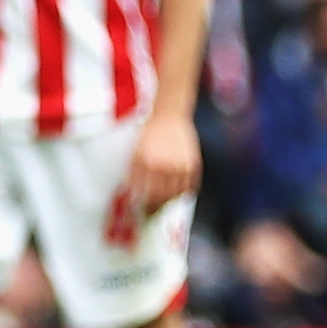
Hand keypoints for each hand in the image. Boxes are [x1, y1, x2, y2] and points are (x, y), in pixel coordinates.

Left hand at [121, 107, 202, 223]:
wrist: (169, 116)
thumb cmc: (150, 133)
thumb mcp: (136, 152)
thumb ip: (135, 173)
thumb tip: (134, 194)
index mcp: (145, 162)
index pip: (144, 193)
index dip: (142, 205)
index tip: (141, 210)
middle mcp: (162, 165)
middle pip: (160, 197)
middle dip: (155, 207)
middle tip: (152, 211)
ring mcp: (179, 165)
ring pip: (175, 195)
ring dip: (169, 201)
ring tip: (164, 202)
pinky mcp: (192, 164)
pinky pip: (189, 187)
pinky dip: (183, 193)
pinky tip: (177, 193)